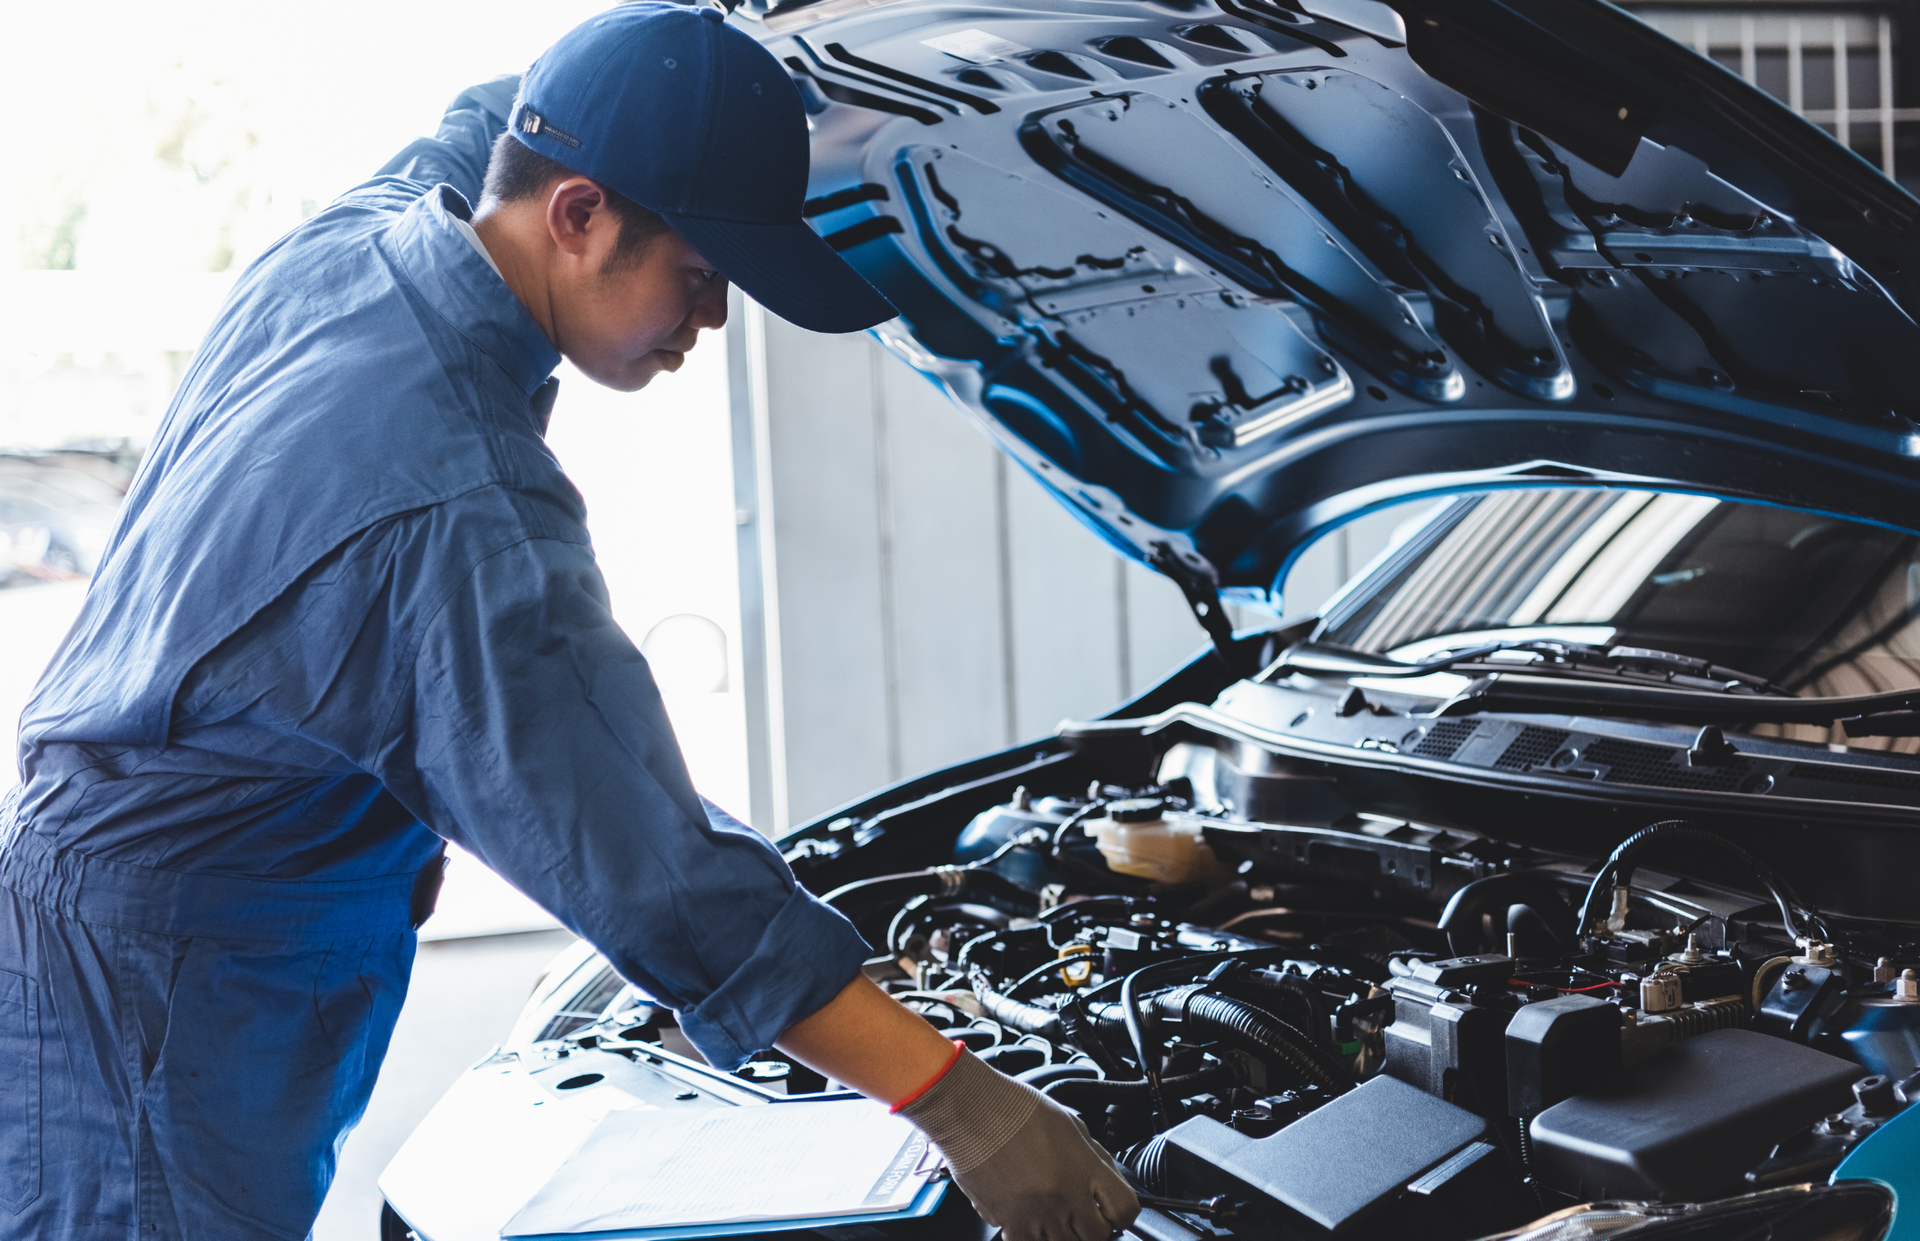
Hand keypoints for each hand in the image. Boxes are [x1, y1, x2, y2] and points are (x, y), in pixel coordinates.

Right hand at [897, 1049, 1139, 1240]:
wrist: (968, 1110)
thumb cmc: (1013, 1107)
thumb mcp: (1068, 1122)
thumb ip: (1092, 1155)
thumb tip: (1107, 1177)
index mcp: (1083, 1168)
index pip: (1125, 1210)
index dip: (1122, 1212)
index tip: (1112, 1208)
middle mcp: (1062, 1196)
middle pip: (1097, 1236)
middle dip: (1094, 1225)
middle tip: (1082, 1210)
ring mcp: (1034, 1213)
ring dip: (1062, 1231)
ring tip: (1052, 1209)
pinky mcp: (1007, 1221)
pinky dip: (1031, 1235)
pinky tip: (1028, 1215)